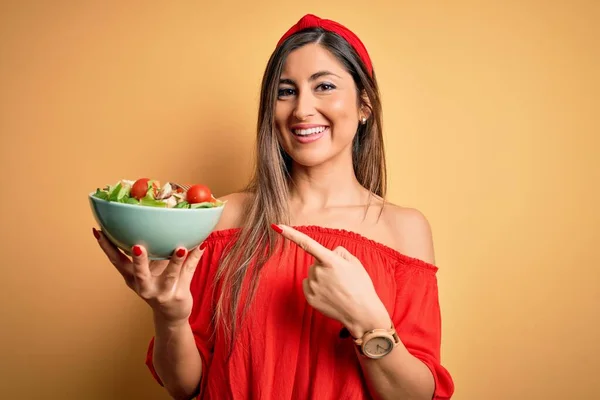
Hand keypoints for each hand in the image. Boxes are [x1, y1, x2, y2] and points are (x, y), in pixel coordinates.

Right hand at [93, 227, 204, 324]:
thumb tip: (148, 219)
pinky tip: (201, 245)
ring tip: (180, 248)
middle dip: (138, 260)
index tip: (98, 231)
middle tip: (137, 246)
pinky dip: (195, 258)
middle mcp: (144, 286)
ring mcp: (162, 292)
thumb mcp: (149, 270)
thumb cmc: (158, 285)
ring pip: (169, 276)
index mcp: (132, 278)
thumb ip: (148, 249)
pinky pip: (188, 272)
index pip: (116, 261)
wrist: (171, 315)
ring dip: (175, 261)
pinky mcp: (178, 295)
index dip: (106, 247)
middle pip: (139, 273)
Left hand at [272, 224, 390, 337]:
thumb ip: (339, 252)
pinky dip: (317, 288)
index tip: (277, 226)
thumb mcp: (355, 263)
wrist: (362, 313)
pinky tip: (330, 295)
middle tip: (340, 278)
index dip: (291, 234)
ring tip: (337, 288)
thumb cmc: (361, 286)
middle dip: (325, 266)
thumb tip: (328, 252)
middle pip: (315, 262)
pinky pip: (309, 285)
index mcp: (330, 261)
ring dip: (321, 278)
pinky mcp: (309, 298)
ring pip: (312, 274)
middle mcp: (318, 272)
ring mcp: (312, 286)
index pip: (307, 243)